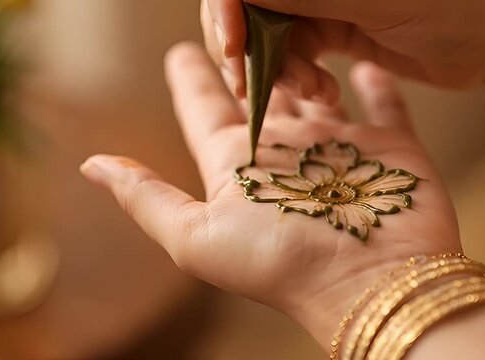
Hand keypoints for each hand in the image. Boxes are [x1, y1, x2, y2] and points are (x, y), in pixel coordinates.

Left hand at [79, 42, 460, 348]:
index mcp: (242, 166)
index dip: (192, 80)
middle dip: (248, 59)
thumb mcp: (198, 237)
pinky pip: (383, 102)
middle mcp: (289, 152)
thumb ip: (146, 198)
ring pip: (317, 89)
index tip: (180, 51)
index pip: (209, 112)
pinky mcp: (393, 147)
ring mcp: (343, 147)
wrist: (373, 284)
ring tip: (297, 30)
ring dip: (306, 61)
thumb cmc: (284, 263)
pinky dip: (375, 82)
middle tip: (239, 23)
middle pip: (262, 93)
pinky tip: (364, 61)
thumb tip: (91, 164)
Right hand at [201, 0, 484, 100]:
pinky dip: (302, 75)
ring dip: (280, 70)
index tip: (233, 47)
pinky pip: (299, 50)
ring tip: (312, 93)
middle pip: (251, 6)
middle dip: (250, 49)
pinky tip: (323, 92)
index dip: (227, 10)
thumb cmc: (451, 0)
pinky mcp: (340, 26)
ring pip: (272, 34)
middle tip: (257, 88)